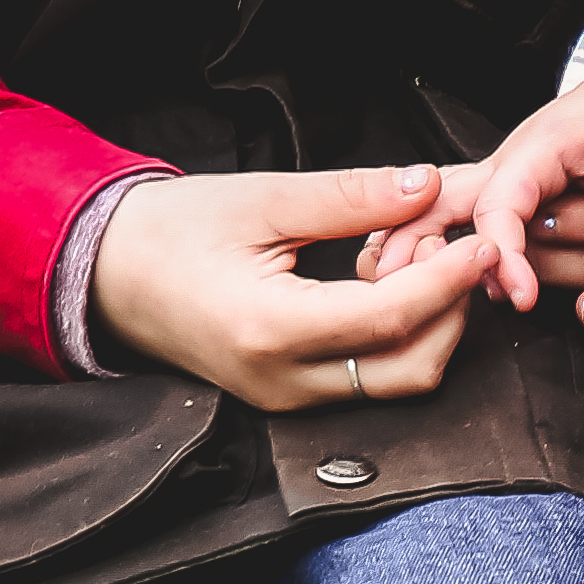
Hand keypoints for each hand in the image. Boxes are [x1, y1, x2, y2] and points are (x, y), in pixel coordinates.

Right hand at [92, 166, 492, 412]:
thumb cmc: (168, 229)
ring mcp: (287, 398)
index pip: (393, 316)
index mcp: (270, 329)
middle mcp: (284, 380)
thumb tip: (427, 184)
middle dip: (452, 308)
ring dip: (430, 325)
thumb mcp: (260, 198)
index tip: (484, 238)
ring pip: (397, 380)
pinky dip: (397, 338)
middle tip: (456, 245)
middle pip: (412, 365)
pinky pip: (369, 380)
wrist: (100, 271)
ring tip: (420, 260)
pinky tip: (388, 286)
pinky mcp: (290, 398)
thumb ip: (350, 198)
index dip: (450, 278)